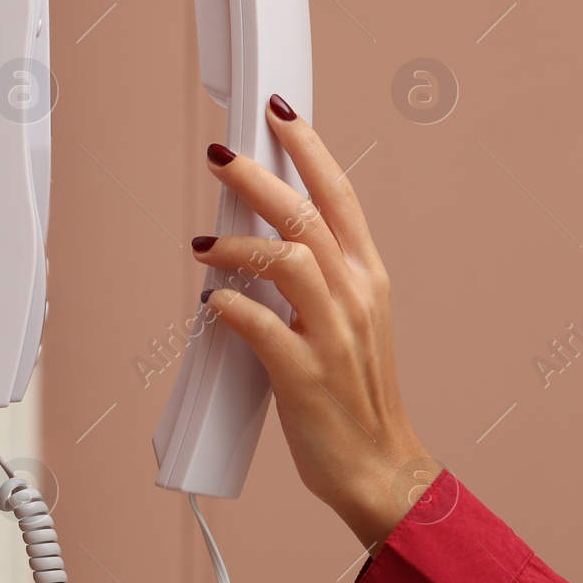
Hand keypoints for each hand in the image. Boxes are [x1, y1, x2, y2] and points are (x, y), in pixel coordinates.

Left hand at [193, 95, 437, 548]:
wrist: (380, 468)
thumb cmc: (357, 398)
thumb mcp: (349, 323)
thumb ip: (314, 280)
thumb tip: (259, 242)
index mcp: (369, 278)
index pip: (341, 195)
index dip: (309, 149)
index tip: (279, 114)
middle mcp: (356, 297)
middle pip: (307, 214)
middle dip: (258, 176)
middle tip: (220, 155)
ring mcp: (333, 335)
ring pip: (286, 258)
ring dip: (237, 243)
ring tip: (203, 243)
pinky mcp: (305, 374)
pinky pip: (260, 324)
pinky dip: (229, 306)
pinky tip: (211, 304)